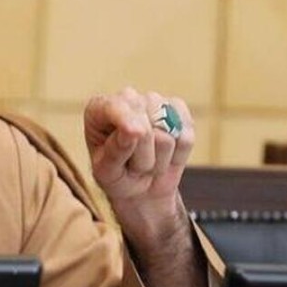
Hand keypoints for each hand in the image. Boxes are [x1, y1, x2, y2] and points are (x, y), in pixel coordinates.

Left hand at [84, 89, 192, 204]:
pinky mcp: (179, 111)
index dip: (128, 122)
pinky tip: (166, 156)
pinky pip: (186, 138)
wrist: (140, 187)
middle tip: (134, 166)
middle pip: (146, 128)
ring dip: (158, 161)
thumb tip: (135, 129)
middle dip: (142, 157)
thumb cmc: (117, 177)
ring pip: (166, 138)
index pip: (117, 107)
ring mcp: (155, 102)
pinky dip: (178, 156)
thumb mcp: (107, 171)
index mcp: (99, 109)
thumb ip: (115, 150)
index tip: (134, 135)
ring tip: (147, 162)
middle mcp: (128, 99)